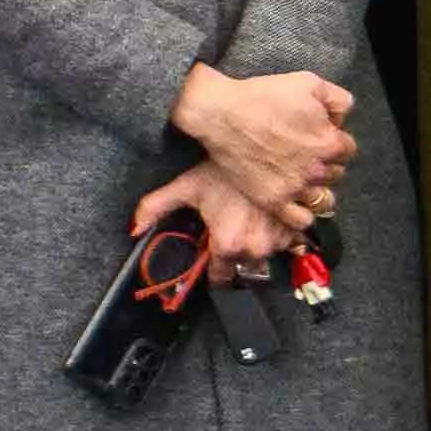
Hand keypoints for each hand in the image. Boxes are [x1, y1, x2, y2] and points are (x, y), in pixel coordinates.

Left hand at [150, 162, 307, 284]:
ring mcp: (280, 240)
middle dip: (238, 252)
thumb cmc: (225, 170)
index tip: (212, 258)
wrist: (268, 152)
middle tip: (232, 228)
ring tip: (251, 218)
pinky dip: (280, 231)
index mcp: (227, 245)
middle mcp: (255, 249)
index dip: (214, 269)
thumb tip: (133, 228)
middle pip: (243, 265)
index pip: (220, 278)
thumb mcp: (187, 186)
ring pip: (266, 253)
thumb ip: (156, 207)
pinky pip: (288, 240)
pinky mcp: (297, 228)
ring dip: (260, 242)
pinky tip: (269, 214)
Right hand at [172, 61, 355, 217]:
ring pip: (324, 199)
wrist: (221, 114)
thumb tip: (342, 119)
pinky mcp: (273, 201)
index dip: (333, 139)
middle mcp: (316, 169)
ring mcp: (295, 188)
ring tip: (304, 178)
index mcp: (329, 142)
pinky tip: (297, 202)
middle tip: (306, 153)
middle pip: (336, 173)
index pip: (347, 149)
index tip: (318, 135)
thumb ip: (338, 99)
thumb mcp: (309, 83)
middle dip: (325, 162)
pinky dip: (304, 214)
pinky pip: (301, 220)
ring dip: (318, 188)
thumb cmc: (262, 96)